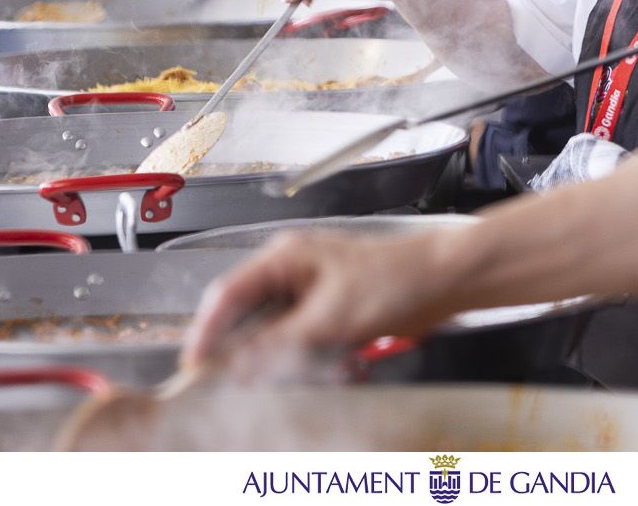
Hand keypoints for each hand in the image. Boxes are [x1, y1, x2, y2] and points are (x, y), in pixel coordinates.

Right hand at [183, 230, 455, 369]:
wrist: (442, 281)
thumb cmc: (393, 279)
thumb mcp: (328, 318)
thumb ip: (277, 343)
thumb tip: (236, 364)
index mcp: (284, 259)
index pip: (228, 295)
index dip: (207, 331)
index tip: (195, 363)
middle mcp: (292, 271)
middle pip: (251, 319)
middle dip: (262, 353)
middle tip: (265, 378)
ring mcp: (312, 292)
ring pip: (280, 337)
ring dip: (297, 359)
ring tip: (330, 365)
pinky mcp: (331, 311)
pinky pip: (307, 342)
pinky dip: (320, 359)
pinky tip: (345, 364)